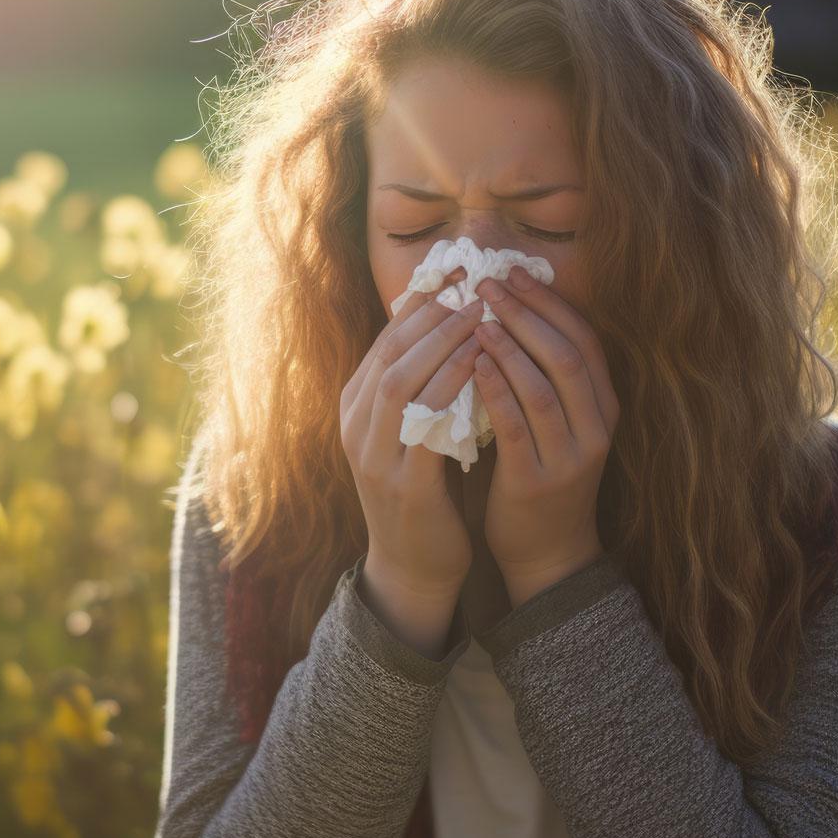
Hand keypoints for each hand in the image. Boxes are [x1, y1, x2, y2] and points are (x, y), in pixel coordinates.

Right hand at [339, 268, 491, 655]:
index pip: (384, 340)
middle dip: (431, 313)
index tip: (456, 273)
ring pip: (400, 380)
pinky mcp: (403, 483)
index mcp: (355, 408)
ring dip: (441, 343)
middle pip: (388, 352)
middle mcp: (356, 426)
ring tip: (480, 314)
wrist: (412, 565)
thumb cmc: (422, 490)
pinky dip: (452, 388)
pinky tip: (482, 365)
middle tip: (472, 283)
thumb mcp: (410, 430)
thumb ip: (419, 385)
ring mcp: (374, 456)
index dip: (420, 304)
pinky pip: (426, 424)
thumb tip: (449, 325)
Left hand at [471, 265, 620, 607]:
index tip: (515, 272)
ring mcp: (570, 456)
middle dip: (528, 314)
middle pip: (568, 355)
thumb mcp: (556, 422)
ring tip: (478, 317)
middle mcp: (596, 428)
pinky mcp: (538, 481)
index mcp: (603, 407)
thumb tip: (506, 311)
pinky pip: (517, 426)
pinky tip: (472, 365)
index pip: (586, 340)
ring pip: (544, 387)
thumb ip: (542, 375)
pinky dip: (496, 390)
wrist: (546, 552)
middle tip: (489, 284)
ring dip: (510, 347)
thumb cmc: (540, 475)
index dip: (551, 303)